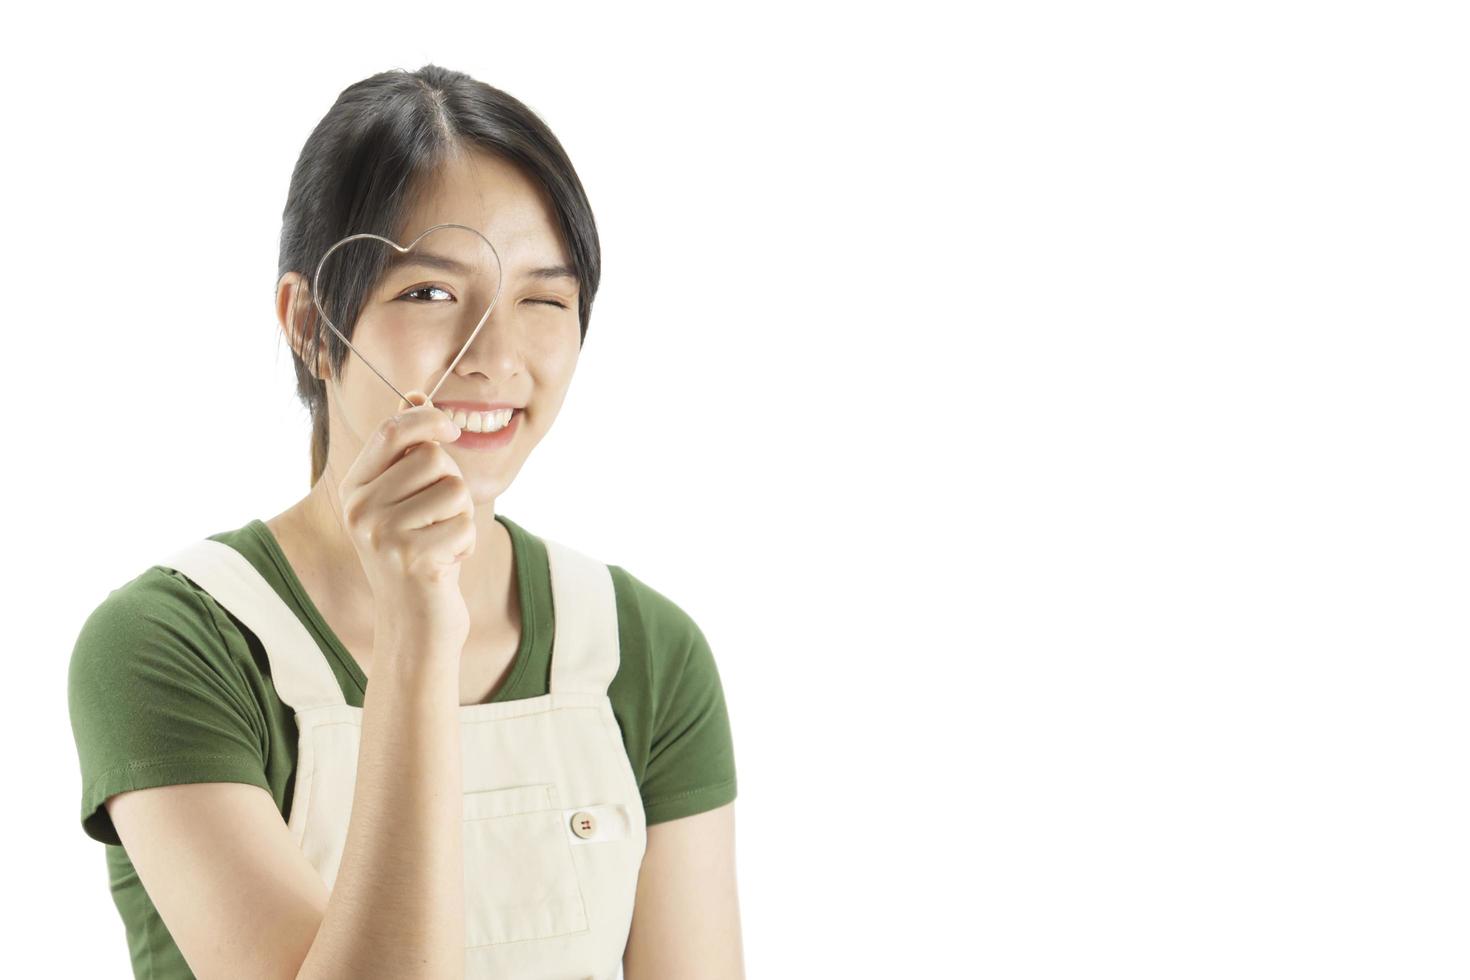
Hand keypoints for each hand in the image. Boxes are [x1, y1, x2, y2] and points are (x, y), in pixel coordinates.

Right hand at [337, 390, 472, 642]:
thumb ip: (408, 450)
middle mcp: (360, 509)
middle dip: (452, 484)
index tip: (452, 430)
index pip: (393, 430)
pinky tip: (446, 565)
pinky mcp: (412, 559)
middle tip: (439, 520)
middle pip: (432, 458)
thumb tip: (415, 394)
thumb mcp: (405, 500)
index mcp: (355, 488)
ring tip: (441, 543)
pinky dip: (466, 544)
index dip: (429, 419)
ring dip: (461, 517)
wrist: (415, 627)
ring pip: (454, 490)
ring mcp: (382, 536)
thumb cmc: (416, 556)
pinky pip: (465, 524)